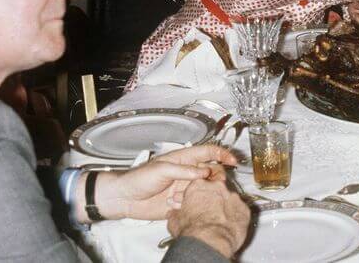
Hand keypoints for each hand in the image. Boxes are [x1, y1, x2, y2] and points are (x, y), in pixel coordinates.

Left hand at [93, 145, 236, 221]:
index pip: (209, 152)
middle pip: (212, 171)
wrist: (124, 199)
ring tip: (184, 197)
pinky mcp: (182, 202)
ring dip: (201, 193)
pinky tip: (174, 205)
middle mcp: (188, 172)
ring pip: (206, 189)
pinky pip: (195, 203)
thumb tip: (205, 171)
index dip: (223, 154)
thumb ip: (184, 170)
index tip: (234, 161)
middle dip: (215, 178)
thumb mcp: (162, 169)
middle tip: (212, 185)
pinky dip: (190, 205)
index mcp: (184, 158)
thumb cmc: (139, 179)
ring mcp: (185, 187)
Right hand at [166, 179, 250, 258]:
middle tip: (208, 211)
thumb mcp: (175, 222)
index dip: (197, 194)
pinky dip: (236, 215)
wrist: (210, 241)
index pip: (199, 183)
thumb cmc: (192, 231)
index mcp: (199, 186)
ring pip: (229, 198)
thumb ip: (175, 213)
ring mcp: (233, 196)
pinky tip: (230, 224)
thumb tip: (173, 214)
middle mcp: (217, 187)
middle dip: (212, 198)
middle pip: (216, 189)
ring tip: (219, 220)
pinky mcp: (244, 207)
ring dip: (225, 206)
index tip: (196, 201)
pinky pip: (240, 209)